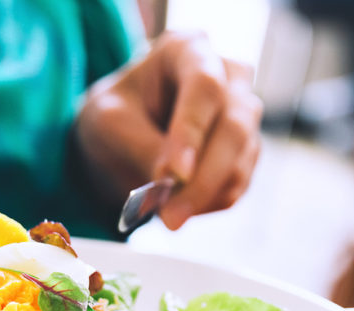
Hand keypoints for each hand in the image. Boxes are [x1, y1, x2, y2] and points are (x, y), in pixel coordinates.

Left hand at [74, 31, 262, 229]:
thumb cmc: (112, 118)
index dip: (193, 131)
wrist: (117, 142)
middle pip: (235, 126)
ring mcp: (242, 115)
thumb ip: (143, 147)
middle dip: (203, 178)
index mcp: (188, 51)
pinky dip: (208, 204)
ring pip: (242, 161)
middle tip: (170, 217)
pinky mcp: (245, 153)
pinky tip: (178, 207)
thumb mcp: (109, 125)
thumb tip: (178, 182)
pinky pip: (237, 185)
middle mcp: (227, 77)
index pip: (205, 86)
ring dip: (204, 197)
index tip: (173, 174)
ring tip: (164, 215)